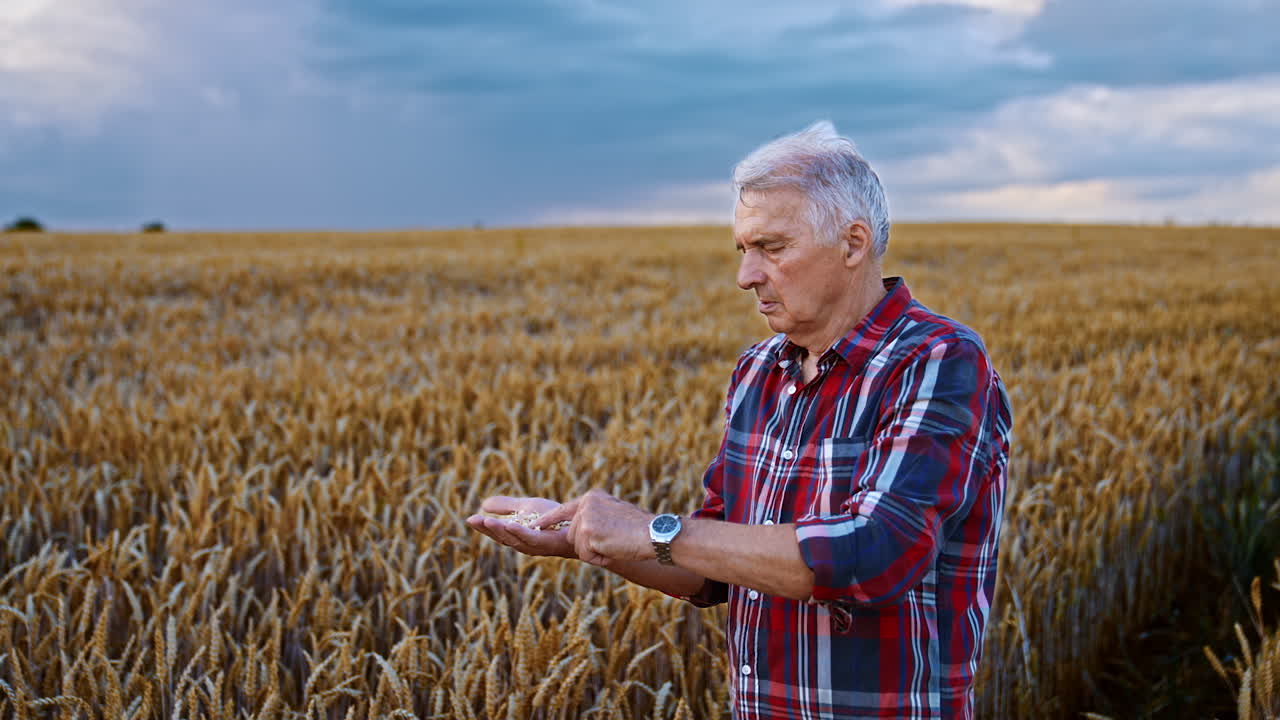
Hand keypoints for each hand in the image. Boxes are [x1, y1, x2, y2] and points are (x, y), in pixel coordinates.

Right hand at [465, 496, 575, 558]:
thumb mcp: (526, 507)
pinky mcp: (547, 542)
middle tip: (472, 520)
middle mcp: (523, 543)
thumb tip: (483, 504)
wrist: (578, 521)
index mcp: (516, 535)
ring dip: (499, 530)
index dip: (483, 527)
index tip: (469, 519)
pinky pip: (531, 539)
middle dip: (487, 529)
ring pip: (513, 539)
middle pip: (501, 538)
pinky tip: (509, 524)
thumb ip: (507, 506)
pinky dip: (519, 532)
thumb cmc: (554, 517)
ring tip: (486, 520)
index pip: (496, 532)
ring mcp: (535, 545)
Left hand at [536, 489, 654, 566]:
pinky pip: (586, 556)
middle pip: (572, 534)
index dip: (549, 521)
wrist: (654, 533)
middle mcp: (586, 504)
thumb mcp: (615, 514)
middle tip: (612, 542)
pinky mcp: (587, 533)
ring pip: (578, 547)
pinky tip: (614, 550)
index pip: (564, 510)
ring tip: (616, 544)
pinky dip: (600, 559)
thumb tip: (582, 529)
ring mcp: (585, 518)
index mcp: (592, 497)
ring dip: (596, 552)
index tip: (534, 527)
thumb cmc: (641, 529)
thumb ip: (596, 517)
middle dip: (588, 545)